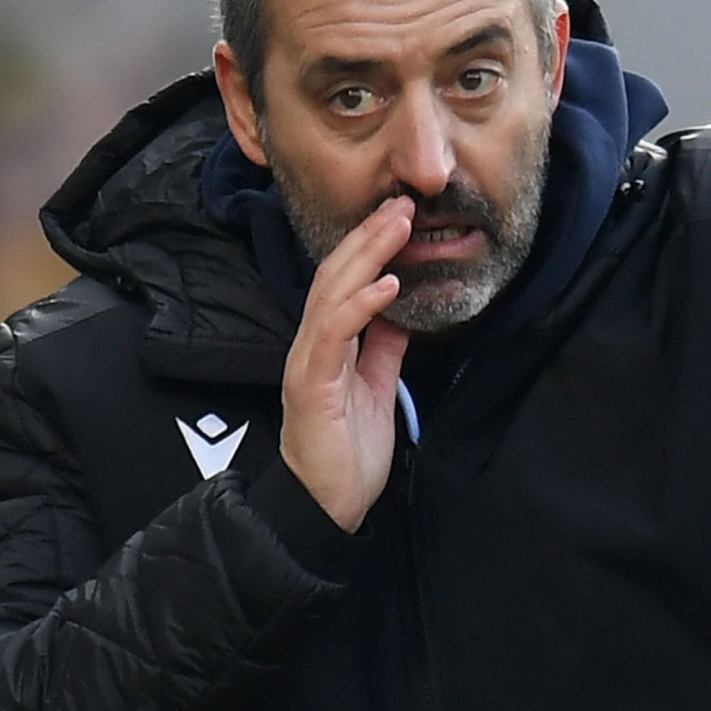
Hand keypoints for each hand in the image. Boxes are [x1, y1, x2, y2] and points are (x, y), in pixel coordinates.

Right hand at [281, 196, 413, 530]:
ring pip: (330, 294)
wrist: (326, 507)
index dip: (369, 247)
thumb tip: (399, 313)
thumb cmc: (348, 454)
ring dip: (365, 257)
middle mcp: (312, 346)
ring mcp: (308, 363)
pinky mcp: (311, 385)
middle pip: (334, 276)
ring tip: (396, 227)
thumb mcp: (376, 389)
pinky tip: (386, 286)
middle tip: (401, 204)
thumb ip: (383, 350)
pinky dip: (360, 306)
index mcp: (327, 346)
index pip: (343, 283)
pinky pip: (334, 335)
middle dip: (368, 237)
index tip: (400, 217)